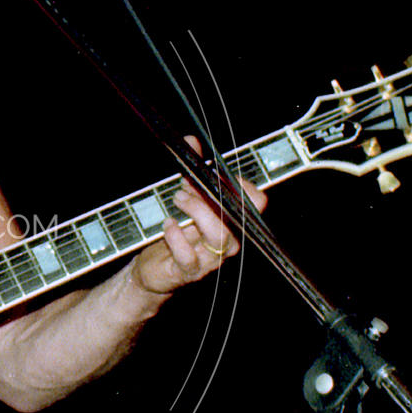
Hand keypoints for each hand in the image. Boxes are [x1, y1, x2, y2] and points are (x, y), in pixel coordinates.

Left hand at [128, 142, 266, 296]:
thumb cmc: (177, 233)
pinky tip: (168, 224)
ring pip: (218, 235)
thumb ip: (192, 173)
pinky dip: (176, 237)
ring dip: (197, 211)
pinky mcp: (189, 271)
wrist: (156, 269)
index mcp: (231, 222)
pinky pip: (189, 257)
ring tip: (178, 198)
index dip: (245, 187)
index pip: (256, 204)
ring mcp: (210, 259)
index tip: (220, 174)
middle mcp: (227, 241)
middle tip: (187, 185)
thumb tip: (191, 140)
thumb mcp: (185, 199)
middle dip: (212, 195)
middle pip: (237, 217)